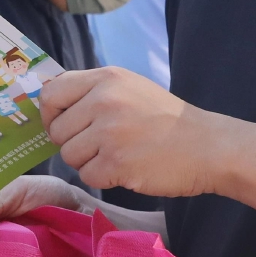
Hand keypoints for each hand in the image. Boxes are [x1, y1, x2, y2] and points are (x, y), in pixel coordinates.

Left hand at [39, 67, 220, 195]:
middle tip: (102, 144)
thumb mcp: (130, 88)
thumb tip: (48, 101)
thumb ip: (92, 91)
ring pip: (69, 155)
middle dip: (73, 142)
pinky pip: (87, 175)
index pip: (51, 94)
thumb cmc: (166, 119)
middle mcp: (104, 101)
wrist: (207, 146)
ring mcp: (109, 132)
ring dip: (89, 161)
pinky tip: (126, 168)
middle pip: (58, 130)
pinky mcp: (116, 163)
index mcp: (106, 78)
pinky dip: (103, 177)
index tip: (62, 125)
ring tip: (118, 154)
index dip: (50, 114)